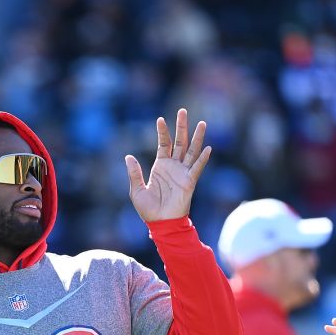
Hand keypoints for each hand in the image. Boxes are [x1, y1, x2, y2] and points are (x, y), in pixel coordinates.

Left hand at [124, 108, 212, 222]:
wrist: (160, 224)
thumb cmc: (148, 210)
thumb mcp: (136, 190)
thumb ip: (134, 173)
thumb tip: (128, 156)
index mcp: (161, 166)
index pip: (164, 143)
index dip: (163, 131)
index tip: (160, 118)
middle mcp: (174, 166)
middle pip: (180, 142)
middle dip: (182, 126)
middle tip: (183, 111)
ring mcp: (183, 173)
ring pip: (192, 151)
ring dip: (197, 137)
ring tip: (202, 123)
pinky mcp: (189, 182)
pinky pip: (197, 168)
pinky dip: (203, 158)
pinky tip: (207, 148)